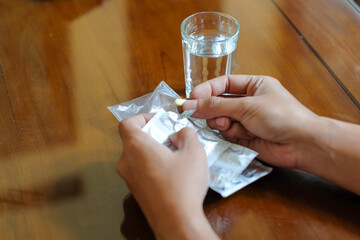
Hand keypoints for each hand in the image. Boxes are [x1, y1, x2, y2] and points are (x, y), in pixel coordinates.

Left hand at [117, 114, 218, 239]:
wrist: (176, 221)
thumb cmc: (183, 185)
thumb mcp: (194, 152)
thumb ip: (188, 134)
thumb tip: (181, 132)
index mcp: (136, 147)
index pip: (127, 123)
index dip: (142, 117)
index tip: (158, 120)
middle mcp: (126, 161)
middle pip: (133, 139)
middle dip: (153, 135)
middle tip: (172, 138)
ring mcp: (129, 178)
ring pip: (137, 156)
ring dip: (153, 151)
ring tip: (175, 155)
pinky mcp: (135, 191)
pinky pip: (140, 170)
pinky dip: (152, 165)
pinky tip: (171, 173)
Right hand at [182, 75, 317, 168]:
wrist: (301, 144)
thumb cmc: (281, 116)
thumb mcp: (247, 106)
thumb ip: (217, 106)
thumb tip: (190, 104)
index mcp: (254, 85)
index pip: (224, 83)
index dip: (207, 89)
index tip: (191, 98)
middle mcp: (249, 101)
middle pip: (219, 102)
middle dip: (211, 108)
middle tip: (197, 114)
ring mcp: (247, 119)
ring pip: (221, 118)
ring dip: (221, 121)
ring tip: (228, 125)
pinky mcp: (245, 136)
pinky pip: (227, 133)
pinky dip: (228, 133)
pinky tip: (238, 133)